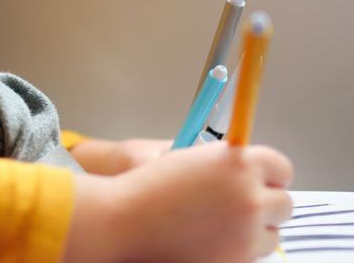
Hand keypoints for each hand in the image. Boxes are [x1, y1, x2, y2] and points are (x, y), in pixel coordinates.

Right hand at [62, 142, 293, 262]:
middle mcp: (250, 198)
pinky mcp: (237, 262)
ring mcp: (247, 235)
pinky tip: (211, 239)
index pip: (281, 166)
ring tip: (222, 221)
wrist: (125, 221)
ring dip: (257, 228)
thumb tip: (253, 174)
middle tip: (239, 200)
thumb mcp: (190, 158)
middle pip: (285, 203)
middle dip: (266, 201)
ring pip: (274, 234)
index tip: (260, 175)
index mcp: (239, 164)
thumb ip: (226, 164)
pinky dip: (241, 248)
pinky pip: (254, 255)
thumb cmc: (151, 184)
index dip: (270, 172)